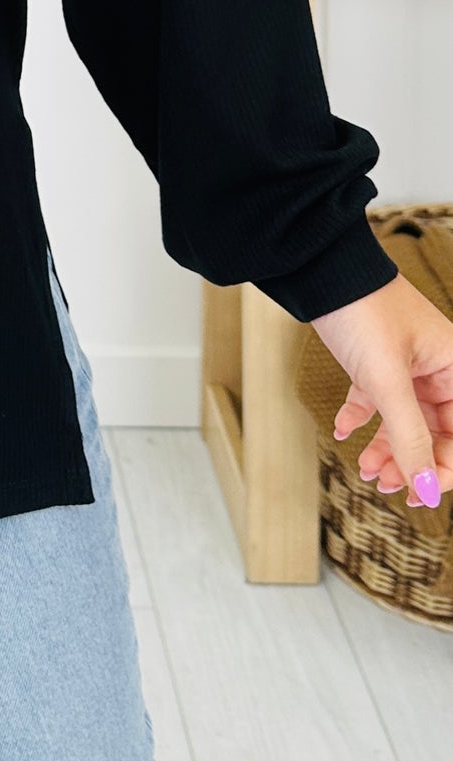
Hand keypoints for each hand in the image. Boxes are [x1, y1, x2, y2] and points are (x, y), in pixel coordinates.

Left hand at [312, 272, 452, 508]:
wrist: (319, 268)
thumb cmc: (362, 311)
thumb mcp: (387, 380)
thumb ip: (408, 436)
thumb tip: (426, 489)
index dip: (443, 468)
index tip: (418, 492)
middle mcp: (437, 370)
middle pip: (435, 432)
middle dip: (412, 462)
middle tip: (387, 486)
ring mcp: (405, 366)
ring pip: (403, 421)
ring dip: (387, 449)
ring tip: (367, 471)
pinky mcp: (373, 361)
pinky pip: (374, 401)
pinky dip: (360, 419)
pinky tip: (342, 430)